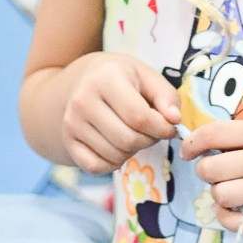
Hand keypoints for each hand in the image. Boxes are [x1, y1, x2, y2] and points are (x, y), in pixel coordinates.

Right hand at [62, 53, 180, 175]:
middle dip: (149, 141)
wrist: (83, 81)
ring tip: (133, 134)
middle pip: (127, 140)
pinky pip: (95, 167)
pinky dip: (113, 163)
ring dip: (133, 151)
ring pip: (114, 155)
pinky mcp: (68, 141)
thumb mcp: (146, 76)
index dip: (162, 128)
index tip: (170, 127)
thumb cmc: (122, 79)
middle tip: (151, 131)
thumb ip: (166, 96)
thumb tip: (174, 120)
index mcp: (105, 79)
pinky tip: (117, 147)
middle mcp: (83, 101)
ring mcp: (72, 123)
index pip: (139, 117)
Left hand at [183, 117, 242, 231]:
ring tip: (228, 190)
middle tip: (215, 172)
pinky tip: (233, 211)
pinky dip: (230, 219)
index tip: (189, 151)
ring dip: (218, 195)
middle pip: (212, 169)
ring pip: (223, 196)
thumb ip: (242, 135)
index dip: (192, 144)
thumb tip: (202, 146)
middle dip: (205, 171)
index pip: (213, 134)